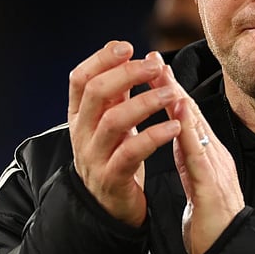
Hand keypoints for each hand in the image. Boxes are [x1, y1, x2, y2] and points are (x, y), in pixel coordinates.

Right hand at [67, 41, 181, 226]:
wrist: (109, 206)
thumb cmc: (114, 155)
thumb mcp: (111, 120)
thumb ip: (115, 91)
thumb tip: (124, 51)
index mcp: (79, 115)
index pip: (80, 78)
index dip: (101, 59)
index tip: (128, 47)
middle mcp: (81, 133)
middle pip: (96, 93)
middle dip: (127, 74)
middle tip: (155, 66)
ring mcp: (94, 156)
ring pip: (114, 121)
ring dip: (146, 102)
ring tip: (171, 94)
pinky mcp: (112, 177)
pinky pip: (131, 152)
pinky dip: (154, 136)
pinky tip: (175, 127)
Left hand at [157, 67, 243, 253]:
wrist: (229, 252)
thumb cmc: (211, 222)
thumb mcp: (198, 184)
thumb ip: (191, 160)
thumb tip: (180, 137)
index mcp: (206, 156)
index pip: (186, 118)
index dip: (170, 91)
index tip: (152, 69)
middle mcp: (214, 156)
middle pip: (191, 114)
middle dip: (172, 85)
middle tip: (154, 59)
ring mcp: (215, 169)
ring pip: (196, 128)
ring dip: (179, 100)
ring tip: (162, 76)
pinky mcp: (212, 187)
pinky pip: (199, 156)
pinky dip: (189, 133)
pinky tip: (181, 115)